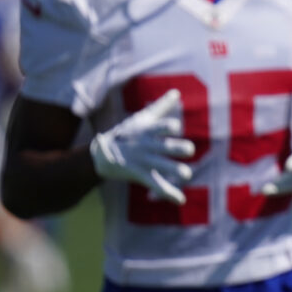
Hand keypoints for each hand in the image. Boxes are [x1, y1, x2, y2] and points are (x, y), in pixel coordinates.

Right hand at [90, 89, 194, 203]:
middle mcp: (147, 146)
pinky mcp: (141, 175)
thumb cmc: (128, 132)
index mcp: (148, 131)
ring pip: (162, 167)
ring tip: (187, 174)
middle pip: (165, 147)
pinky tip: (181, 200)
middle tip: (188, 150)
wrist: (103, 154)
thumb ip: (162, 106)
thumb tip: (177, 92)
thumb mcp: (143, 118)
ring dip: (176, 171)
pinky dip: (169, 193)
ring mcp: (144, 161)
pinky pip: (157, 185)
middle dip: (178, 148)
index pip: (160, 127)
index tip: (176, 128)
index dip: (169, 127)